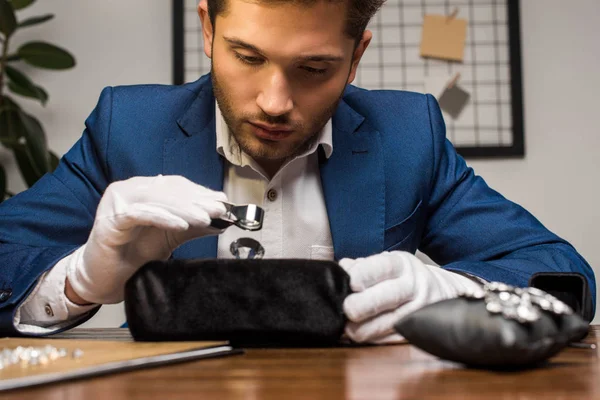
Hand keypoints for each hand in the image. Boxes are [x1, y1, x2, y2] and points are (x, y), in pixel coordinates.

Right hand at [66, 175, 227, 303]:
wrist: (105, 279)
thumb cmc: (135, 253)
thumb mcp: (171, 236)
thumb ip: (193, 224)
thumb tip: (222, 219)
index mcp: (142, 189)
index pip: (175, 185)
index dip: (200, 192)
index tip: (222, 201)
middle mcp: (128, 190)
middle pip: (168, 190)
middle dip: (197, 200)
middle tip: (220, 209)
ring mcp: (117, 203)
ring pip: (157, 200)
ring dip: (185, 209)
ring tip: (206, 218)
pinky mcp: (110, 219)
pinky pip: (141, 214)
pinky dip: (163, 218)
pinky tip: (182, 225)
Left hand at [339, 251, 481, 343]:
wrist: (440, 290)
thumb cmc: (402, 276)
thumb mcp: (387, 262)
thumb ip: (362, 266)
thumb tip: (342, 269)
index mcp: (402, 264)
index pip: (383, 266)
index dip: (364, 274)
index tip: (351, 283)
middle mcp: (413, 285)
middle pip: (389, 296)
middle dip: (364, 304)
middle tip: (347, 309)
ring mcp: (419, 309)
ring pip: (391, 321)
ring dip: (366, 328)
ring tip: (348, 329)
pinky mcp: (419, 330)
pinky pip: (394, 338)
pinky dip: (374, 339)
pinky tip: (360, 336)